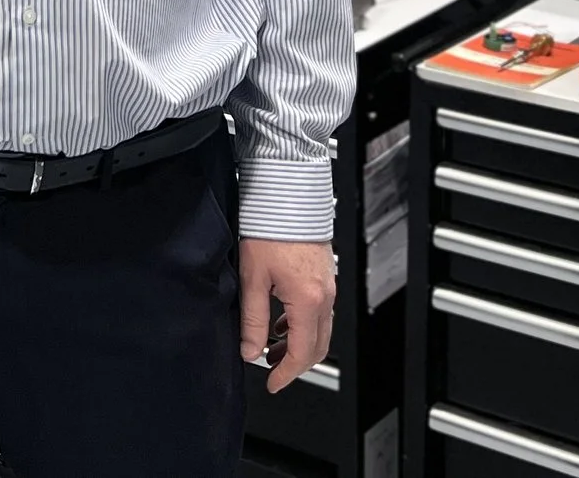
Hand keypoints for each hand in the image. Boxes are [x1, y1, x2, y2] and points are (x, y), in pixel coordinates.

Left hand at [239, 236, 334, 393]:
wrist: (286, 195)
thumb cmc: (270, 228)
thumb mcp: (253, 278)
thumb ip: (252, 319)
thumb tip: (250, 350)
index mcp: (307, 301)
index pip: (301, 353)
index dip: (286, 374)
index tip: (272, 383)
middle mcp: (324, 296)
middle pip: (317, 347)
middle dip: (294, 364)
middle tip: (271, 370)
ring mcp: (328, 285)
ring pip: (320, 330)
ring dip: (298, 345)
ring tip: (271, 347)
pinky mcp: (324, 275)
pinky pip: (320, 312)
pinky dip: (303, 325)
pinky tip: (281, 321)